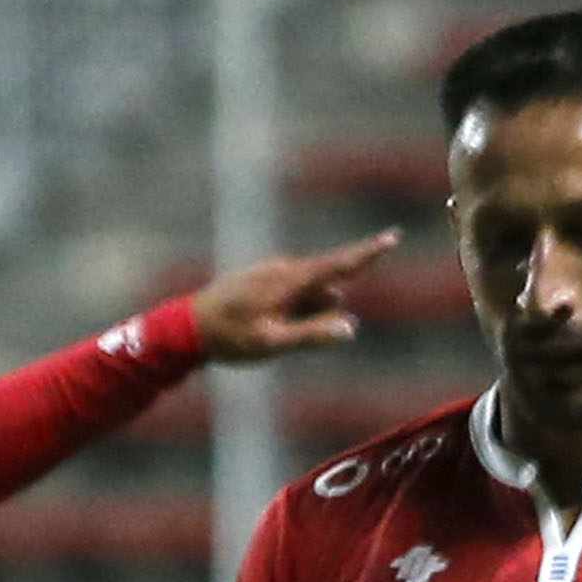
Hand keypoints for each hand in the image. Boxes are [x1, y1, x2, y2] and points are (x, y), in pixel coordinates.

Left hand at [188, 235, 397, 364]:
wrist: (189, 326)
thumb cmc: (231, 338)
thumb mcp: (273, 344)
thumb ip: (312, 335)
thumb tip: (351, 328)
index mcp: (290, 281)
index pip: (339, 265)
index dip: (368, 253)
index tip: (393, 237)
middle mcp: (283, 269)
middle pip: (324, 284)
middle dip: (323, 308)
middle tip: (287, 333)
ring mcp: (271, 271)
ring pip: (307, 291)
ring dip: (304, 313)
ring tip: (268, 333)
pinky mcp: (262, 277)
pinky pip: (290, 291)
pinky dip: (291, 309)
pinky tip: (264, 325)